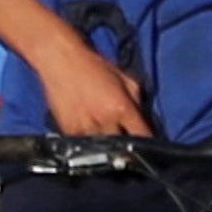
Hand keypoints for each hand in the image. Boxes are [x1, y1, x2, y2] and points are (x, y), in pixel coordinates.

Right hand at [31, 39, 154, 140]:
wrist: (60, 60)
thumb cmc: (93, 65)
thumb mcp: (123, 77)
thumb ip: (136, 100)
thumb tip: (144, 120)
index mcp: (121, 108)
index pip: (143, 136)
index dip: (150, 144)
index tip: (151, 147)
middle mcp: (105, 122)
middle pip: (123, 149)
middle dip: (128, 149)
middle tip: (128, 144)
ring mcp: (85, 129)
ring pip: (103, 151)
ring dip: (109, 149)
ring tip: (109, 140)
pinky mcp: (69, 132)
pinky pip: (85, 146)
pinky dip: (91, 144)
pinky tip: (91, 134)